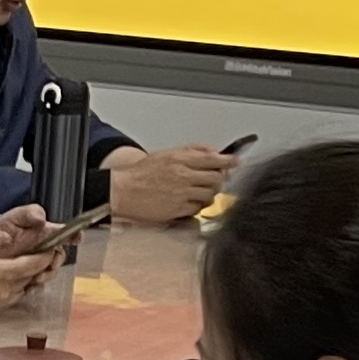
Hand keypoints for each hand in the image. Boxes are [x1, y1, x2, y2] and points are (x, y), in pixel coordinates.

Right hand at [0, 219, 62, 318]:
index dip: (46, 255)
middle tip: (41, 256)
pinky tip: (7, 282)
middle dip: (39, 267)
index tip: (51, 248)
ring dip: (27, 279)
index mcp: (3, 272)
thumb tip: (9, 235)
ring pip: (23, 290)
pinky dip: (15, 290)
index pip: (35, 264)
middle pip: (32, 278)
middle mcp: (6, 291)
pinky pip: (11, 300)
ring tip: (24, 268)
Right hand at [102, 143, 234, 224]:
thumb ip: (192, 150)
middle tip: (217, 179)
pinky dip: (198, 205)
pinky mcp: (178, 209)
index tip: (235, 162)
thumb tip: (213, 151)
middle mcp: (183, 175)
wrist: (123, 191)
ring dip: (210, 193)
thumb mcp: (166, 154)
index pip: (213, 159)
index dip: (228, 161)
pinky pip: (198, 208)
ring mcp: (181, 194)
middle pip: (216, 178)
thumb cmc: (141, 174)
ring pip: (210, 194)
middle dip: (219, 179)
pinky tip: (191, 201)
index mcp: (181, 159)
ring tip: (201, 191)